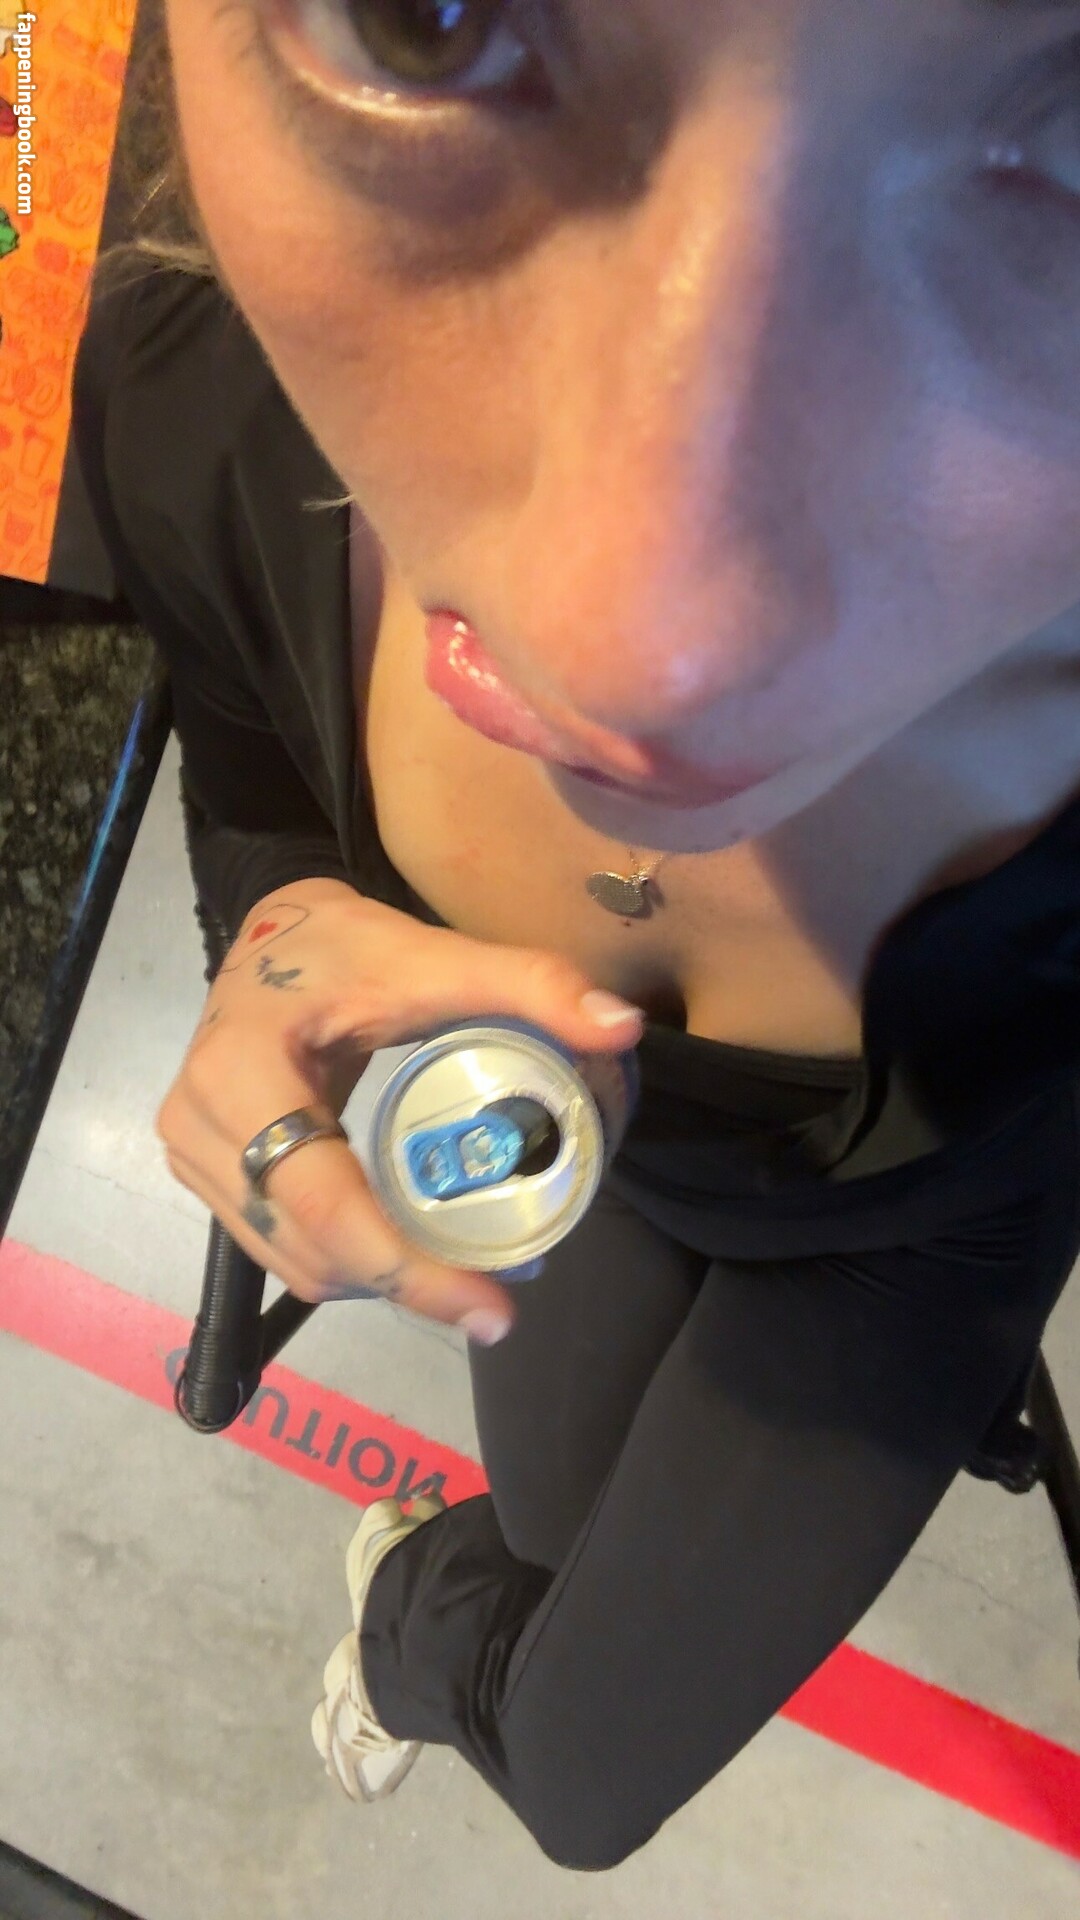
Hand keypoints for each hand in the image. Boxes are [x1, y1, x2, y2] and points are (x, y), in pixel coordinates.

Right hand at [156, 878, 643, 1343]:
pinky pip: (278, 1245)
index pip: (324, 1202)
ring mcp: (191, 1154)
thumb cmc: (344, 945)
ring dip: (373, 1282)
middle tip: (495, 1298)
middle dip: (404, 1283)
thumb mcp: (433, 955)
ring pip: (291, 1261)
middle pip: (309, 1248)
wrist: (270, 927)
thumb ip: (529, 983)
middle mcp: (198, 1126)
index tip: (490, 1308)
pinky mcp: (204, 1171)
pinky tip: (406, 1254)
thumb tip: (623, 1027)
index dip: (408, 1270)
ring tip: (461, 1281)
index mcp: (241, 1073)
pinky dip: (345, 1261)